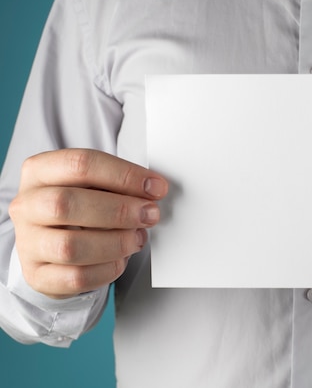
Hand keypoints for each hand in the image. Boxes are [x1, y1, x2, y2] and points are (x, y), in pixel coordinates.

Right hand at [8, 149, 168, 298]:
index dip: (124, 175)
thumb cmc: (79, 207)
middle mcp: (26, 205)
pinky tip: (121, 259)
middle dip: (120, 210)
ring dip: (116, 243)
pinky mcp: (37, 275)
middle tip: (150, 214)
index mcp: (40, 172)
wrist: (51, 244)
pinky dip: (107, 269)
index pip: (81, 164)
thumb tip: (153, 190)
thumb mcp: (94, 185)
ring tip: (137, 238)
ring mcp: (28, 242)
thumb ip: (119, 184)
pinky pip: (76, 277)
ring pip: (70, 246)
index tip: (156, 187)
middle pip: (67, 203)